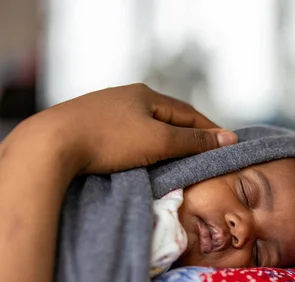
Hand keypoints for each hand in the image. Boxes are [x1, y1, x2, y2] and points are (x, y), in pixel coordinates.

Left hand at [9, 83, 236, 174]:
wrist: (51, 144)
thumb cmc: (110, 140)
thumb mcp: (159, 141)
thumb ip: (194, 141)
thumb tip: (229, 138)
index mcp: (146, 95)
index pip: (189, 113)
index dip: (209, 129)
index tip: (226, 144)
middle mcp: (126, 97)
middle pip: (167, 117)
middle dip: (188, 134)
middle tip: (205, 153)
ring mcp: (106, 110)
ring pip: (145, 125)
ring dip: (164, 140)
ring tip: (177, 157)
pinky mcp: (90, 125)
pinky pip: (126, 134)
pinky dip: (141, 145)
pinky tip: (141, 156)